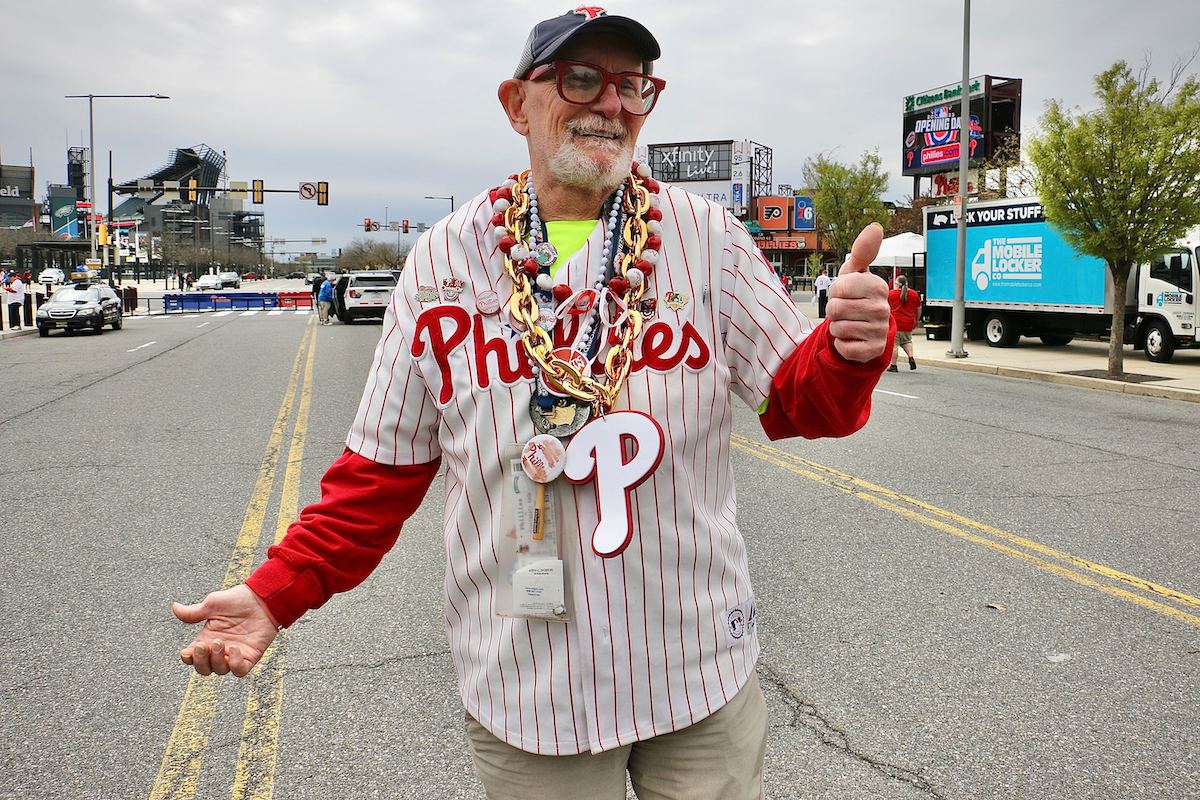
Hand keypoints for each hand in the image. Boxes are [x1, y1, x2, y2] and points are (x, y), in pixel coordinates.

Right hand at [172, 584, 279, 676]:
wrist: (262, 597)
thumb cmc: (238, 599)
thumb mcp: (212, 604)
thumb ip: (193, 612)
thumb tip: (174, 607)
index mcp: (207, 639)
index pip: (192, 657)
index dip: (188, 658)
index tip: (187, 651)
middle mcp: (220, 650)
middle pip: (204, 669)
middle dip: (200, 661)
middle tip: (204, 645)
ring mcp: (235, 654)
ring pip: (220, 671)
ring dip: (217, 660)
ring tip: (220, 642)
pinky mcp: (251, 655)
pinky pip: (240, 671)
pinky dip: (235, 664)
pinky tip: (235, 649)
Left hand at [827, 223, 890, 361]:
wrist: (865, 329)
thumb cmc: (856, 296)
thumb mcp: (855, 273)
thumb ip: (862, 251)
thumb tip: (875, 227)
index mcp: (877, 286)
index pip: (838, 287)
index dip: (834, 291)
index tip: (843, 293)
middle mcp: (882, 308)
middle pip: (835, 309)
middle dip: (833, 311)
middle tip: (844, 311)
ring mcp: (880, 330)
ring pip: (837, 328)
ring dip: (836, 327)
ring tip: (848, 323)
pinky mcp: (873, 350)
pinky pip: (844, 348)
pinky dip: (841, 345)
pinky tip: (852, 339)